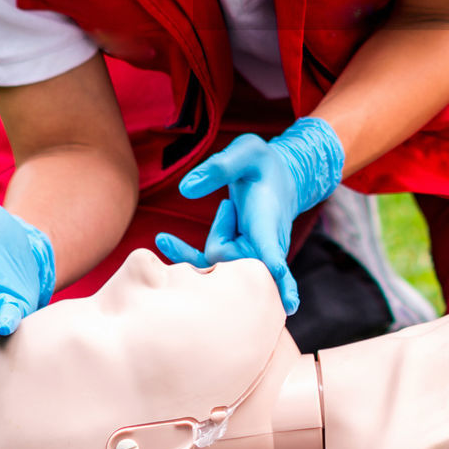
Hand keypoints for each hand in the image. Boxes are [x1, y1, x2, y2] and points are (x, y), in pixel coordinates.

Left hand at [155, 117, 343, 314]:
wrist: (278, 179)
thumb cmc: (262, 165)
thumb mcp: (247, 151)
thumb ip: (220, 166)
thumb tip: (184, 190)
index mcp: (268, 223)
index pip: (271, 254)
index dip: (275, 274)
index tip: (285, 297)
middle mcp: (263, 248)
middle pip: (223, 256)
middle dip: (221, 228)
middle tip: (235, 203)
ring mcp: (250, 258)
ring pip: (213, 259)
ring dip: (217, 230)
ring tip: (232, 207)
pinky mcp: (236, 259)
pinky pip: (205, 266)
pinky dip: (184, 253)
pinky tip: (163, 238)